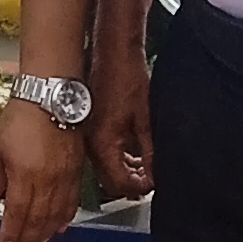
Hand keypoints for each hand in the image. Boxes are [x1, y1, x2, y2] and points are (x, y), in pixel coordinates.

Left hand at [0, 94, 83, 241]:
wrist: (51, 96)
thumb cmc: (22, 117)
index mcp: (26, 176)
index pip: (19, 214)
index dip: (12, 233)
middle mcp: (48, 181)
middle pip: (39, 220)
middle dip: (28, 240)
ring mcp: (65, 177)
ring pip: (57, 215)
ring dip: (46, 234)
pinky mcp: (77, 170)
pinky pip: (72, 202)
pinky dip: (65, 218)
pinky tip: (61, 226)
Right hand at [86, 60, 153, 203]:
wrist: (113, 54)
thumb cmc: (127, 78)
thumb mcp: (146, 120)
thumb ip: (150, 152)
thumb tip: (155, 175)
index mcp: (103, 144)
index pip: (120, 183)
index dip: (140, 187)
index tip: (155, 183)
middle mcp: (90, 144)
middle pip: (110, 181)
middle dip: (133, 182)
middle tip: (152, 178)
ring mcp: (88, 137)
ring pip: (106, 169)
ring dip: (127, 171)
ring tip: (146, 166)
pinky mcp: (90, 129)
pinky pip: (103, 155)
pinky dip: (119, 159)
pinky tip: (134, 153)